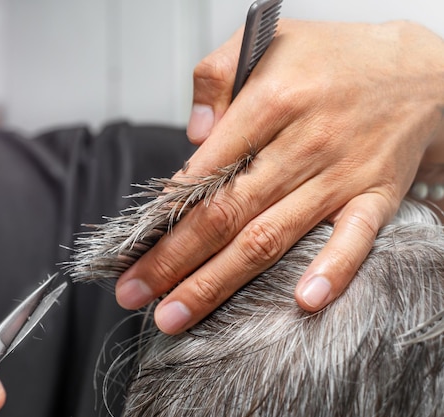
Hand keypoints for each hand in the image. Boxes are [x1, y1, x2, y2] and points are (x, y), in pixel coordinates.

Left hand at [115, 19, 443, 333]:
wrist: (422, 70)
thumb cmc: (334, 59)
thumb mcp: (265, 42)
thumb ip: (216, 77)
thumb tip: (193, 137)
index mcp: (271, 101)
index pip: (204, 170)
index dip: (164, 215)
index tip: (133, 246)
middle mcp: (303, 142)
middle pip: (226, 214)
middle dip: (174, 261)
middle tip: (135, 294)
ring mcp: (342, 173)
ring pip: (270, 237)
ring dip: (219, 282)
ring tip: (176, 315)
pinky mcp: (376, 195)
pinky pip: (355, 239)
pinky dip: (332, 270)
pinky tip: (302, 302)